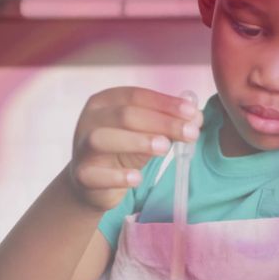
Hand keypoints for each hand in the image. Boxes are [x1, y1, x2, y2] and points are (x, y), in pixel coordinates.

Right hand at [68, 87, 201, 211]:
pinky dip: (117, 176)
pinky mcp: (82, 174)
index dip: (166, 103)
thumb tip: (196, 117)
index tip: (192, 113)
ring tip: (165, 148)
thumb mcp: (146, 133)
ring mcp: (82, 147)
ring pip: (102, 139)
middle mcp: (90, 119)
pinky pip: (95, 174)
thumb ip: (168, 123)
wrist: (93, 183)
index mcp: (105, 101)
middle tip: (190, 133)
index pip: (136, 96)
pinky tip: (137, 178)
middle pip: (125, 115)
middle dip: (161, 122)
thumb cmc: (123, 149)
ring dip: (137, 141)